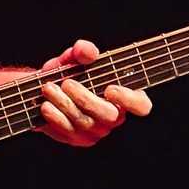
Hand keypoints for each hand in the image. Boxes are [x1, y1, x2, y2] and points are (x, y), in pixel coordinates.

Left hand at [36, 39, 152, 146]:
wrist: (46, 90)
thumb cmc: (70, 73)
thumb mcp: (75, 58)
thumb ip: (83, 51)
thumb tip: (86, 50)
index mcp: (125, 97)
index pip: (141, 106)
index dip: (130, 100)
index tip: (110, 88)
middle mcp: (114, 117)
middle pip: (109, 116)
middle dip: (86, 99)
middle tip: (67, 83)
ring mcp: (96, 131)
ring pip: (85, 122)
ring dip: (65, 104)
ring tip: (49, 88)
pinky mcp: (77, 138)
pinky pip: (69, 131)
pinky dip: (56, 117)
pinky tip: (46, 105)